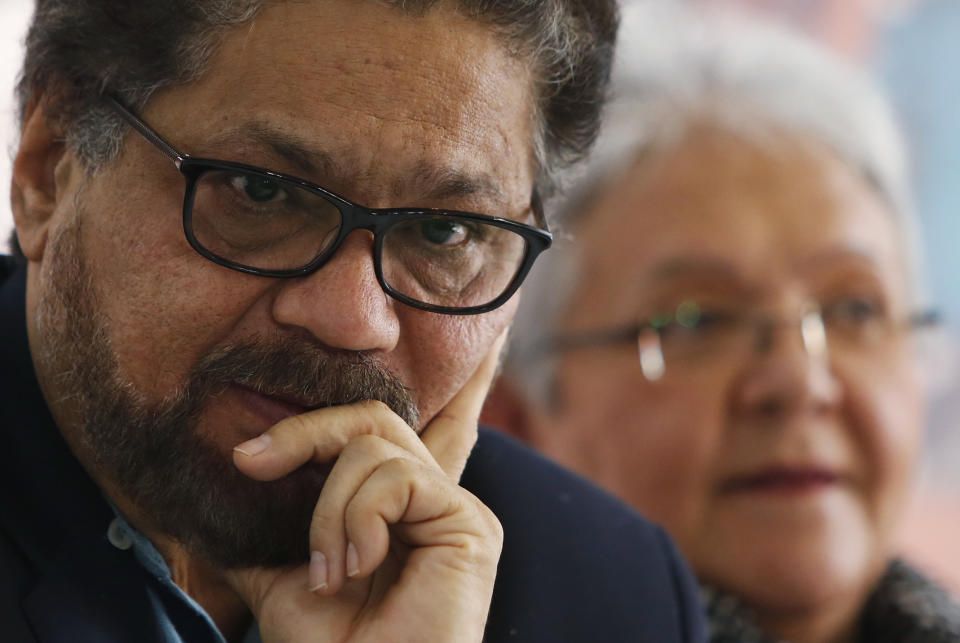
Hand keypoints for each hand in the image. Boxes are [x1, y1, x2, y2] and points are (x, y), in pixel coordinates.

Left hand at [224, 332, 506, 642]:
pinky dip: (356, 520)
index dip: (464, 382)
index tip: (487, 340)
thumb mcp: (281, 579)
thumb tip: (204, 498)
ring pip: (373, 442)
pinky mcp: (469, 522)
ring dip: (327, 509)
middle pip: (373, 416)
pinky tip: (358, 568)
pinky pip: (394, 478)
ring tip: (330, 572)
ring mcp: (455, 508)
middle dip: (307, 432)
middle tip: (251, 461)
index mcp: (403, 509)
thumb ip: (259, 532)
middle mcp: (435, 498)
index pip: (436, 427)